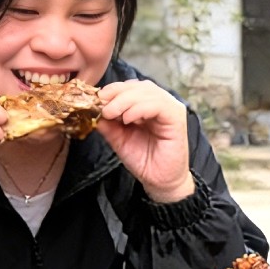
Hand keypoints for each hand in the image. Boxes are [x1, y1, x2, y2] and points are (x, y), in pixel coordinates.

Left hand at [96, 80, 193, 202]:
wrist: (160, 182)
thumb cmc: (144, 161)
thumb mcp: (119, 139)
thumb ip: (109, 124)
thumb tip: (93, 109)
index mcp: (147, 105)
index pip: (130, 87)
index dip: (113, 90)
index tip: (96, 100)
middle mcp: (161, 103)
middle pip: (138, 86)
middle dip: (117, 93)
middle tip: (102, 105)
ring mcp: (170, 109)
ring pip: (147, 92)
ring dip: (125, 100)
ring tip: (112, 113)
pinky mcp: (176, 118)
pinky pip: (157, 104)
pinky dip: (139, 108)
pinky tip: (128, 119)